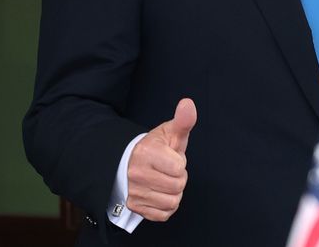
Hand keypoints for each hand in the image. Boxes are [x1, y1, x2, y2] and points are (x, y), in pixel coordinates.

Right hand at [126, 98, 196, 221]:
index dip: (179, 163)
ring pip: (172, 201)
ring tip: (164, 180)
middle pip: (177, 186)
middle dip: (178, 178)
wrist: (129, 163)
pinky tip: (160, 193)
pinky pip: (163, 214)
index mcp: (146, 153)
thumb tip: (188, 104)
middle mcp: (136, 174)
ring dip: (173, 193)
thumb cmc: (154, 148)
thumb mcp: (169, 132)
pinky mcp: (135, 207)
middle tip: (167, 170)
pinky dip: (166, 206)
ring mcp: (134, 192)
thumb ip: (183, 121)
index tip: (170, 157)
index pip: (178, 168)